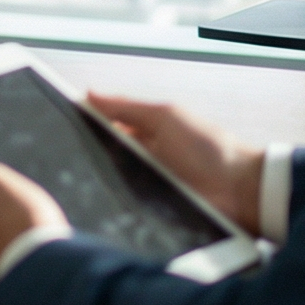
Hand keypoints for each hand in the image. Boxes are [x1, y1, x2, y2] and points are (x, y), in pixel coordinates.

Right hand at [86, 92, 263, 234]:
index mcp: (145, 131)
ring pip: (110, 182)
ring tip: (93, 179)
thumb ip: (127, 106)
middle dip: (91, 154)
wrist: (240, 193)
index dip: (85, 123)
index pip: (104, 125)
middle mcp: (142, 158)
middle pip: (103, 155)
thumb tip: (89, 94)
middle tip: (75, 155)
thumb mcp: (166, 117)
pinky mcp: (151, 211)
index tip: (64, 122)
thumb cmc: (210, 149)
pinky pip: (125, 206)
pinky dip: (119, 202)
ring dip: (105, 179)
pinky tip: (112, 199)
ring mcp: (146, 185)